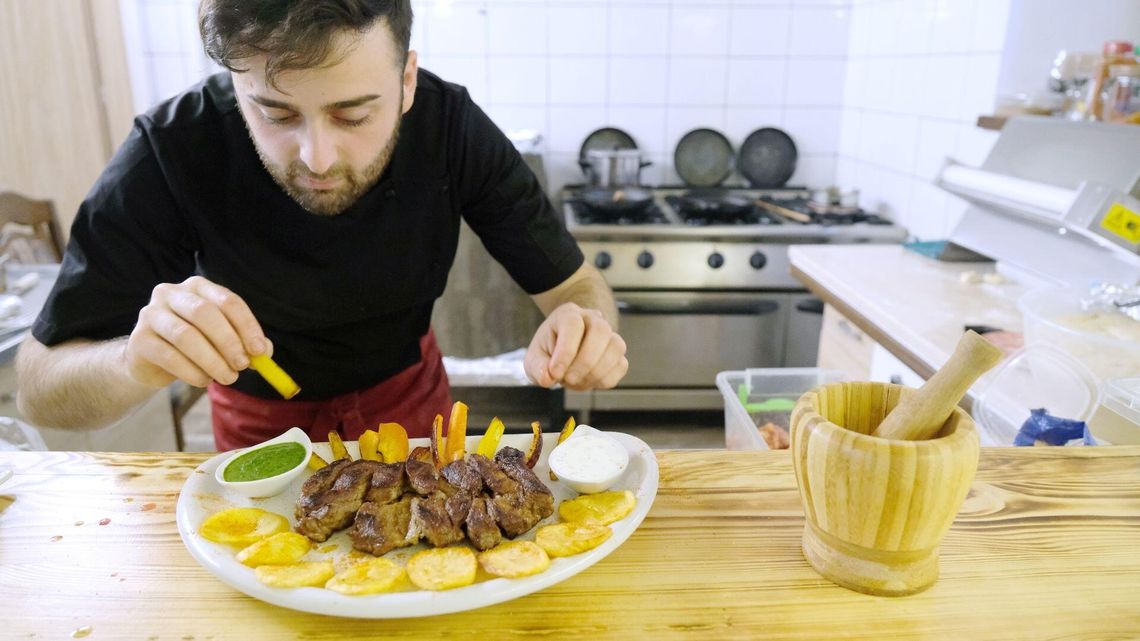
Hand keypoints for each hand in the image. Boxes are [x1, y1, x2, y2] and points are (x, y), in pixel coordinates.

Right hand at [125, 276, 269, 388]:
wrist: (150, 361)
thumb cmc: (194, 346)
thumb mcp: (221, 341)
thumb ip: (245, 343)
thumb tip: (264, 353)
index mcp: (197, 287)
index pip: (228, 301)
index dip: (247, 326)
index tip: (260, 351)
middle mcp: (171, 293)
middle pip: (205, 313)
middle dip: (229, 342)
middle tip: (243, 365)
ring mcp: (151, 314)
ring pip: (186, 336)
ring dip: (212, 360)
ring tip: (227, 377)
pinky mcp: (139, 340)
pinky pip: (170, 357)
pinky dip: (192, 372)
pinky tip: (204, 380)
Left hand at [524, 303, 627, 390]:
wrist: (564, 348)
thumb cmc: (549, 349)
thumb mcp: (535, 357)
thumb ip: (538, 367)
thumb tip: (547, 378)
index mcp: (568, 314)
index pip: (573, 324)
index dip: (566, 351)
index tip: (555, 372)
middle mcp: (592, 319)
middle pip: (601, 330)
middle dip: (585, 361)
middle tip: (568, 379)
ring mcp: (609, 334)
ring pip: (616, 347)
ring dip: (596, 372)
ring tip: (576, 381)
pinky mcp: (618, 353)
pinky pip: (621, 366)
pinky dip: (604, 379)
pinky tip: (587, 380)